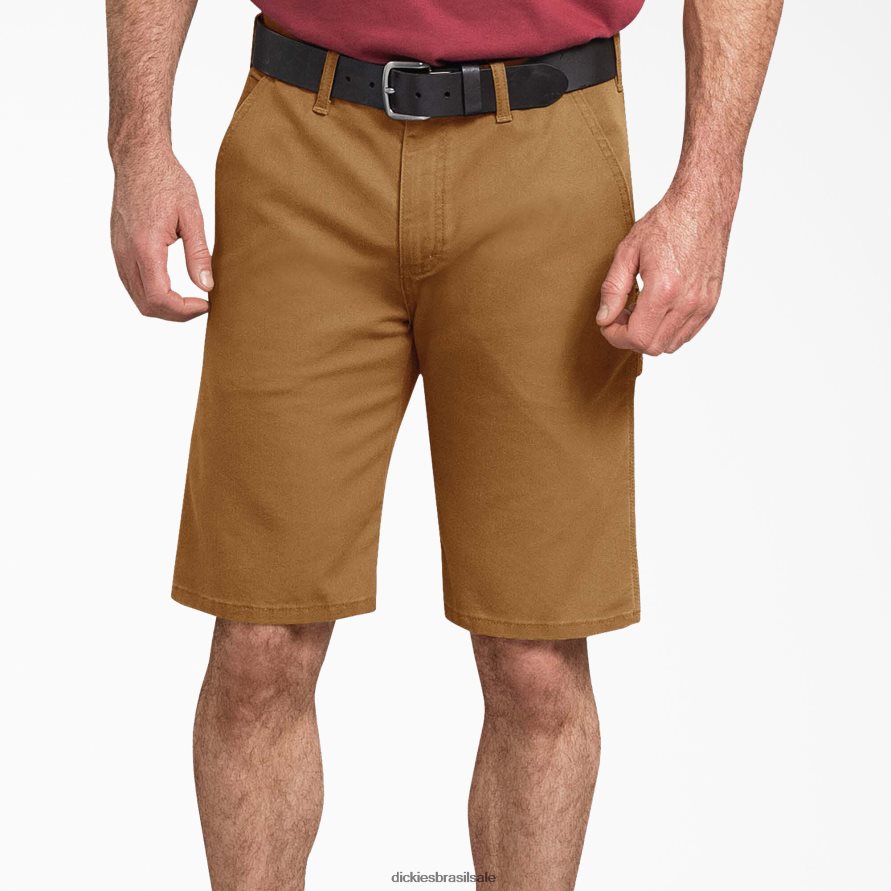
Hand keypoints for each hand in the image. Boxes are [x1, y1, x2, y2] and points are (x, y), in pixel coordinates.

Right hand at [110, 148, 211, 320]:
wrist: (138, 157)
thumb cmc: (166, 180)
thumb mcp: (192, 216)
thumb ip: (199, 254)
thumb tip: (206, 286)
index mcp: (146, 247)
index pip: (160, 297)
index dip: (184, 310)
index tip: (206, 303)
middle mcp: (126, 253)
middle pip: (146, 305)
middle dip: (176, 314)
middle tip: (200, 305)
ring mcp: (119, 251)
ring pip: (137, 298)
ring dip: (163, 306)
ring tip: (189, 299)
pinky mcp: (118, 248)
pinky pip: (131, 283)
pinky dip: (151, 294)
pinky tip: (172, 287)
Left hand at [596, 185, 735, 354]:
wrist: (703, 206)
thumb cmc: (667, 223)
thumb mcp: (628, 251)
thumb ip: (613, 289)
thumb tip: (604, 319)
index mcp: (664, 290)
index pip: (637, 338)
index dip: (616, 336)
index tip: (608, 321)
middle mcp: (687, 302)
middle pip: (653, 347)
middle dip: (630, 337)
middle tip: (621, 314)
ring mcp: (703, 305)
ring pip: (670, 345)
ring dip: (650, 335)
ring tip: (640, 309)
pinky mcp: (711, 303)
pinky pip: (686, 334)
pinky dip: (668, 330)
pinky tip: (658, 308)